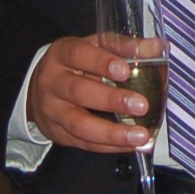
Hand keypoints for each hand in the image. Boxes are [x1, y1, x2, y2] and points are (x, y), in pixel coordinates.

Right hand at [29, 34, 158, 154]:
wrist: (38, 90)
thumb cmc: (75, 65)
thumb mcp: (93, 47)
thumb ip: (123, 47)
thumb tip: (156, 47)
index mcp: (61, 54)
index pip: (79, 55)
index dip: (101, 63)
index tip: (125, 71)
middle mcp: (52, 82)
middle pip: (78, 91)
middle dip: (111, 100)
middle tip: (142, 105)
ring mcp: (53, 111)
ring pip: (79, 124)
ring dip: (112, 133)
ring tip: (140, 135)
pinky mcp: (59, 134)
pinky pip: (84, 143)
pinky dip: (110, 146)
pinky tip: (131, 145)